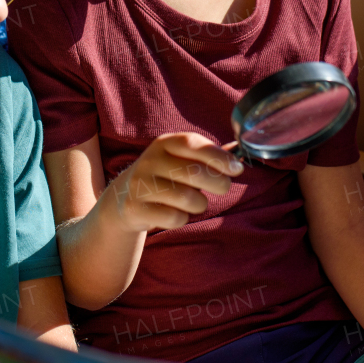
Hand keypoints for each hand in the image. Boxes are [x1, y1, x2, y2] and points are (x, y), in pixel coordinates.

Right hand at [104, 132, 242, 232]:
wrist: (124, 198)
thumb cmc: (165, 177)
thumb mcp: (181, 159)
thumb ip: (208, 156)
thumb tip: (239, 152)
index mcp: (164, 143)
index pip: (193, 144)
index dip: (218, 156)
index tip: (237, 169)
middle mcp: (150, 160)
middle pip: (195, 173)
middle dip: (219, 183)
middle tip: (222, 188)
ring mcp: (140, 184)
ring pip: (188, 199)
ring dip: (200, 204)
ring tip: (194, 202)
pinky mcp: (134, 208)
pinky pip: (174, 218)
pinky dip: (182, 219)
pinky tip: (175, 213)